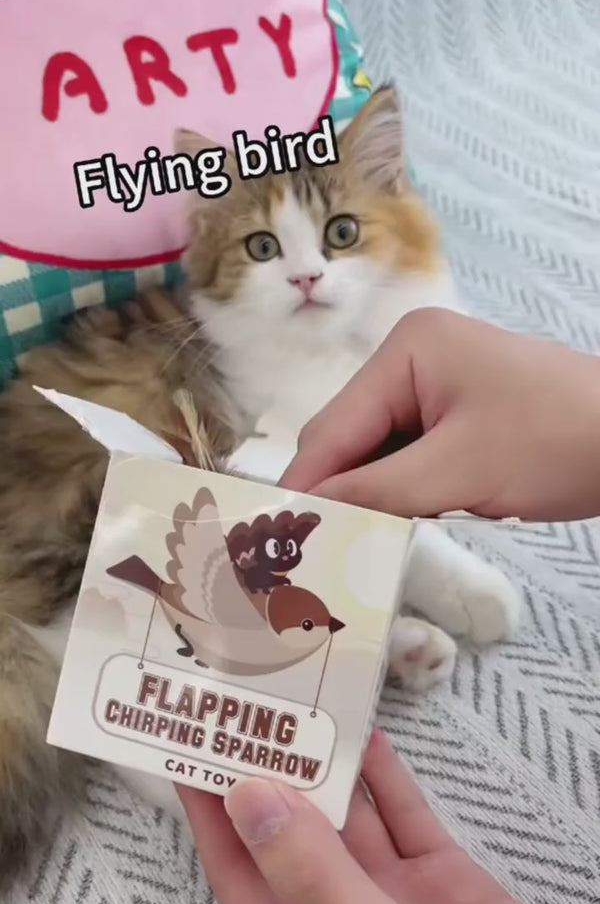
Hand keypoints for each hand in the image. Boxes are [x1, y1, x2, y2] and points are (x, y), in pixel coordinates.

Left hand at [180, 731, 599, 903]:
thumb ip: (318, 885)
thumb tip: (249, 799)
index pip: (241, 878)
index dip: (213, 814)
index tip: (190, 745)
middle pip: (291, 840)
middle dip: (269, 776)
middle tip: (249, 706)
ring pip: (349, 825)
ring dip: (327, 770)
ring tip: (303, 708)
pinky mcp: (447, 888)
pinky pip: (406, 823)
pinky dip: (387, 782)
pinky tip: (370, 741)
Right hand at [280, 308, 599, 521]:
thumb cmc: (555, 441)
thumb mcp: (459, 471)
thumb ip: (378, 493)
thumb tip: (312, 517)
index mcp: (408, 350)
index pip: (336, 425)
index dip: (306, 483)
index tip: (275, 538)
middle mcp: (415, 358)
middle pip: (353, 436)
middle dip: (338, 491)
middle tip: (308, 553)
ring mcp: (440, 385)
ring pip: (381, 451)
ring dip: (370, 496)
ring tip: (344, 546)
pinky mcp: (462, 414)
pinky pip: (412, 455)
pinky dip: (402, 491)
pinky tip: (393, 525)